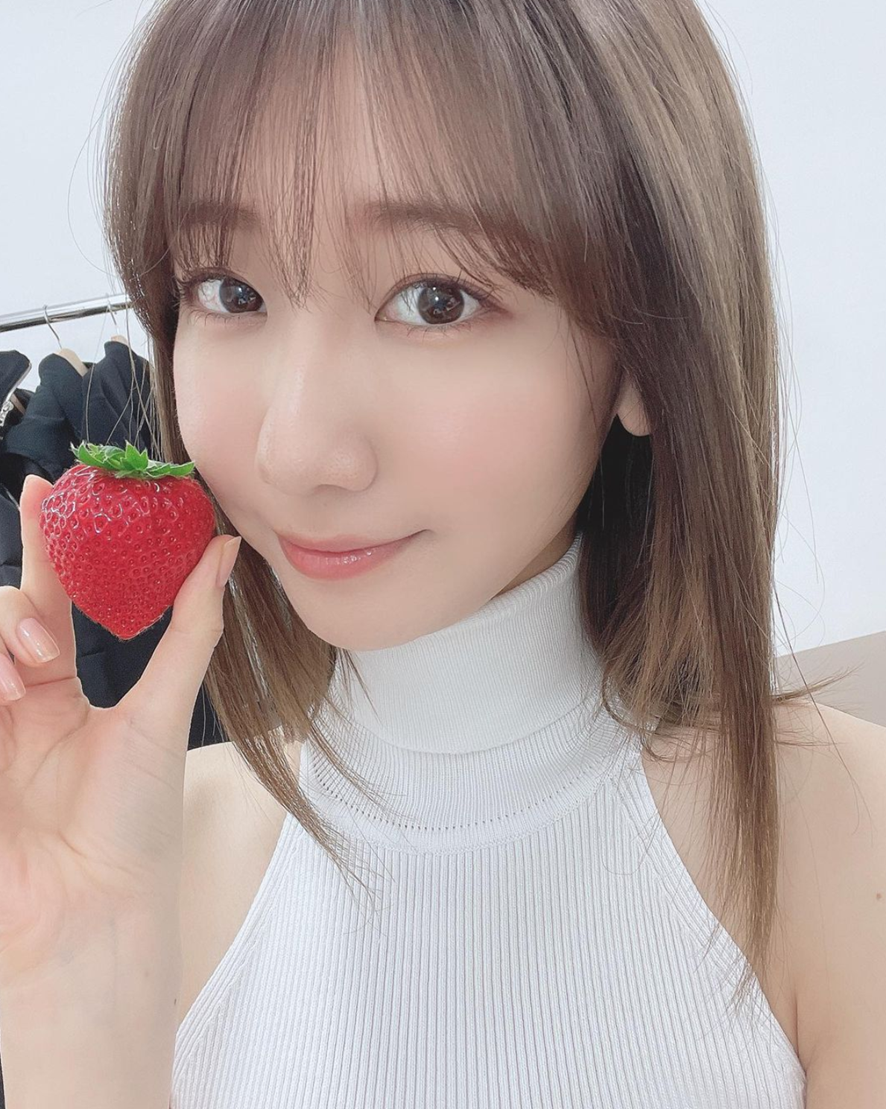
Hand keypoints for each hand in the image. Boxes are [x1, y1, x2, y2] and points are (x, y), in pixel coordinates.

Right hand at [0, 474, 239, 989]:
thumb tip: (225, 551)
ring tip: (26, 682)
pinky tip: (3, 697)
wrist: (89, 911)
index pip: (50, 595)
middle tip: (45, 642)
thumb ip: (189, 628)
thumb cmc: (133, 822)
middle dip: (18, 606)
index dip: (47, 540)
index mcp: (65, 691)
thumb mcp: (164, 711)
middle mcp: (17, 699)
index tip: (49, 486)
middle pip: (3, 611)